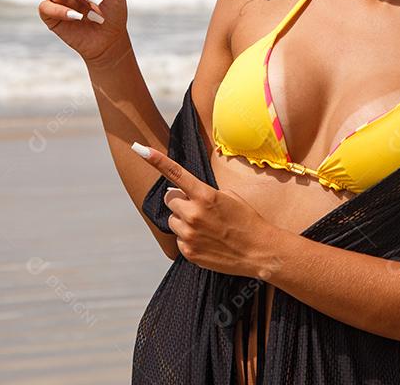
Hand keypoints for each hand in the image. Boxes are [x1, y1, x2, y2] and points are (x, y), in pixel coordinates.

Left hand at [131, 142, 282, 279]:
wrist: (260, 251)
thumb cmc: (247, 220)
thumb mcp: (228, 197)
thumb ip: (202, 192)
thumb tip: (179, 194)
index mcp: (205, 195)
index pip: (175, 173)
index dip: (156, 160)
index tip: (140, 148)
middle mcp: (194, 214)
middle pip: (170, 199)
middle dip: (181, 201)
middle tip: (198, 207)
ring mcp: (189, 234)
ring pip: (172, 220)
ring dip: (183, 220)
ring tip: (206, 226)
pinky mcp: (188, 252)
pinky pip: (178, 238)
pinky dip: (188, 238)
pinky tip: (207, 240)